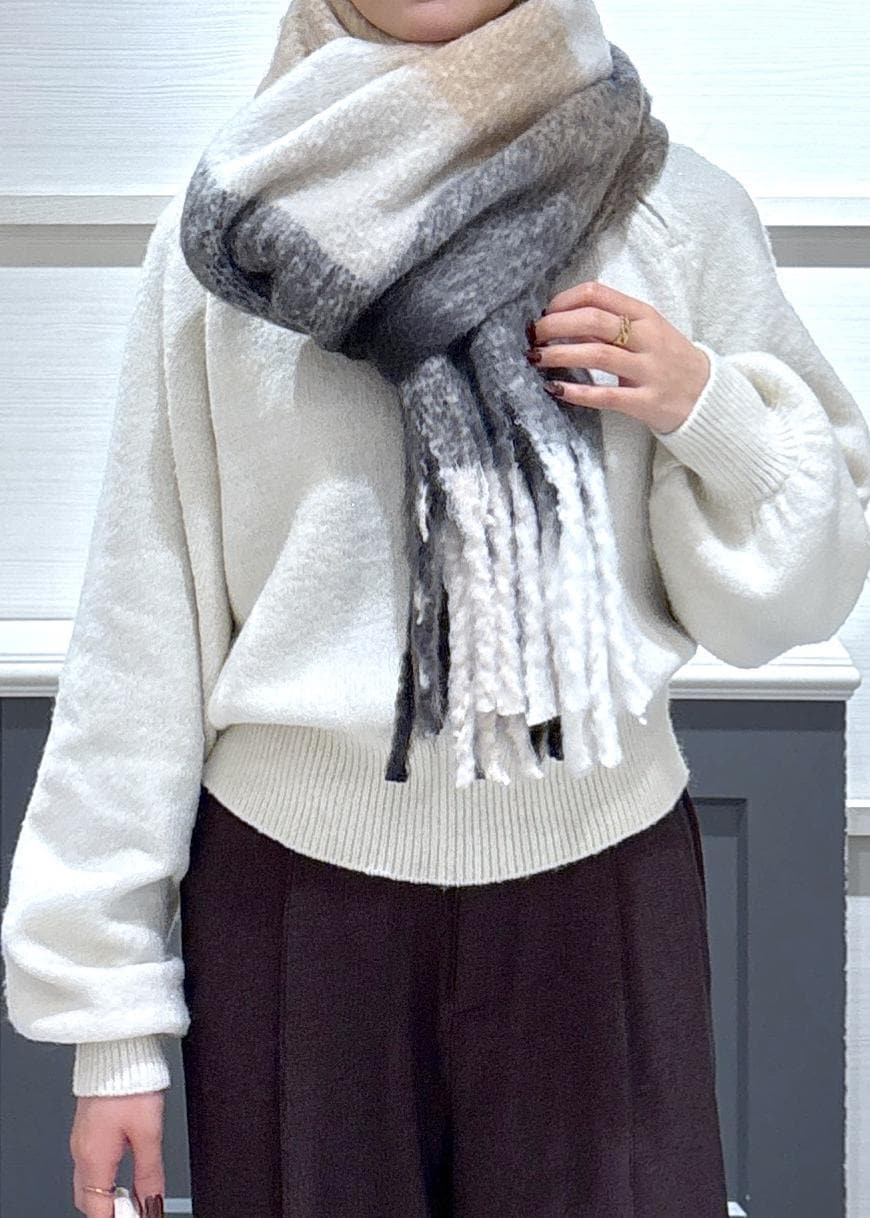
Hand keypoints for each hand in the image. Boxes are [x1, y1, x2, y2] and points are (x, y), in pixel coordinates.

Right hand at [70, 1091, 165, 1217]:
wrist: (117, 1049)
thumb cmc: (130, 1082)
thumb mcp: (149, 1131)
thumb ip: (150, 1170)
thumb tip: (153, 1199)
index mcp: (93, 1157)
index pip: (97, 1209)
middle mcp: (81, 1151)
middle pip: (88, 1200)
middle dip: (109, 1211)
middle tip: (136, 1211)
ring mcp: (81, 1139)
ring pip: (88, 1182)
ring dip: (107, 1195)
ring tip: (135, 1196)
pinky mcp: (87, 1127)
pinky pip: (90, 1163)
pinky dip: (105, 1177)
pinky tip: (124, 1171)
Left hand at [524, 280, 710, 433]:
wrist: (707, 396)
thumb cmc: (669, 359)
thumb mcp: (647, 332)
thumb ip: (611, 324)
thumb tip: (564, 319)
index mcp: (645, 315)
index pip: (599, 295)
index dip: (565, 301)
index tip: (545, 312)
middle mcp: (647, 338)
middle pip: (593, 321)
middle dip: (556, 326)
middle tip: (533, 335)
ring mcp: (648, 370)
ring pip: (598, 355)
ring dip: (561, 355)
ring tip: (536, 358)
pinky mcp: (646, 401)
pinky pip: (606, 396)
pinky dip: (578, 392)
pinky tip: (556, 389)